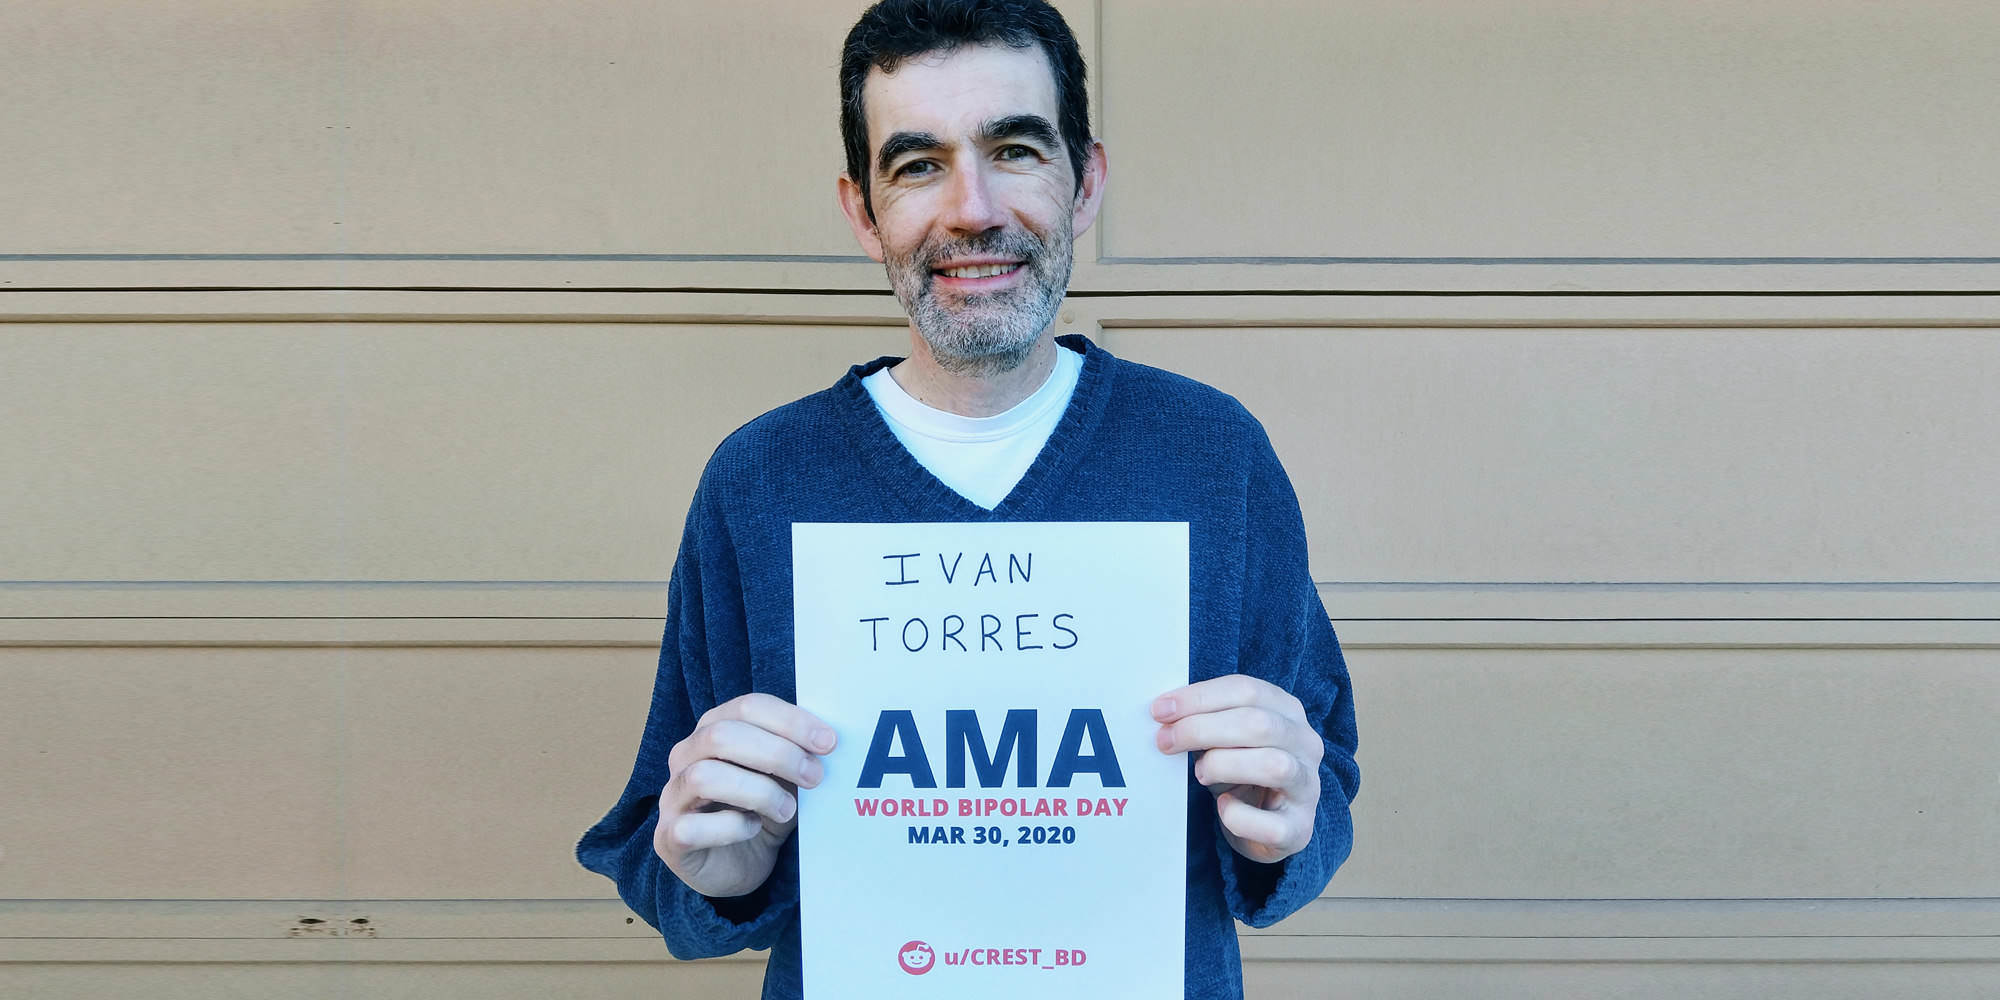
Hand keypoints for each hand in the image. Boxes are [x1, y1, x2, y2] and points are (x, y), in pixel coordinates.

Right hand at [656, 693, 835, 897]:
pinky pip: (693, 827)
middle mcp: (686, 756)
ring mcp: (673, 796)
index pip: (747, 707)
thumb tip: (829, 742)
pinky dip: (731, 828)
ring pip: (705, 777)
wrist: (734, 865)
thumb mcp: (784, 780)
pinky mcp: (669, 838)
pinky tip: (752, 829)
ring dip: (758, 792)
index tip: (827, 742)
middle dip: (777, 754)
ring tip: (787, 810)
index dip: (789, 721)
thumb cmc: (759, 812)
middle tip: (814, 777)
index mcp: (713, 729)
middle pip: (722, 736)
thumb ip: (798, 757)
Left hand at [1152, 675, 1321, 863]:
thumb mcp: (1226, 738)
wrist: (1268, 825)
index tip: (1161, 710)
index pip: (1248, 690)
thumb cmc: (1242, 772)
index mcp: (1288, 711)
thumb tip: (1165, 713)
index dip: (1200, 698)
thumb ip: (1205, 720)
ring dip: (1223, 766)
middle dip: (1201, 729)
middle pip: (1258, 724)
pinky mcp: (1300, 828)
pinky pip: (1270, 823)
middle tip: (1166, 741)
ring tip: (1199, 773)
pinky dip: (1238, 816)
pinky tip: (1223, 807)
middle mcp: (1306, 744)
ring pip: (1274, 765)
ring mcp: (1308, 787)